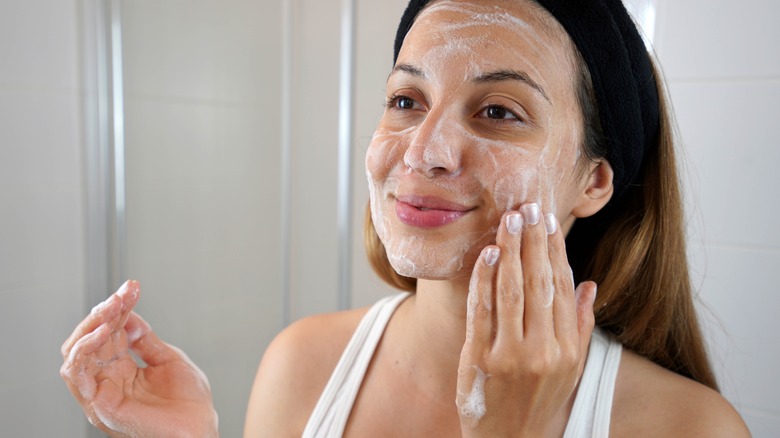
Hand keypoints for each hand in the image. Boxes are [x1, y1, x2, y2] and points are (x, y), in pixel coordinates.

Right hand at [60, 281, 218, 436]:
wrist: (200, 429)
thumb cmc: (189, 402)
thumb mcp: (168, 360)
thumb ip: (145, 340)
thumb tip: (129, 316)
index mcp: (121, 371)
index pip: (109, 334)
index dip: (118, 308)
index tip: (132, 287)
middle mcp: (106, 381)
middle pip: (89, 340)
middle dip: (104, 312)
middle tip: (122, 295)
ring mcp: (100, 394)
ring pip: (74, 355)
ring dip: (91, 326)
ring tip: (112, 308)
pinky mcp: (99, 407)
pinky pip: (77, 376)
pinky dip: (84, 350)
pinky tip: (102, 331)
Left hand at [456, 204, 596, 436]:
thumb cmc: (539, 402)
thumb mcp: (570, 370)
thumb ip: (581, 326)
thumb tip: (590, 285)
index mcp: (568, 349)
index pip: (563, 288)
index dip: (556, 251)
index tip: (549, 222)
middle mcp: (543, 350)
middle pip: (539, 283)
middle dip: (533, 241)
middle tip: (528, 207)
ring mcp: (510, 354)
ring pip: (512, 291)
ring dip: (511, 250)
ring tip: (510, 219)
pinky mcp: (479, 358)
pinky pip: (482, 311)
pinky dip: (485, 280)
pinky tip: (488, 254)